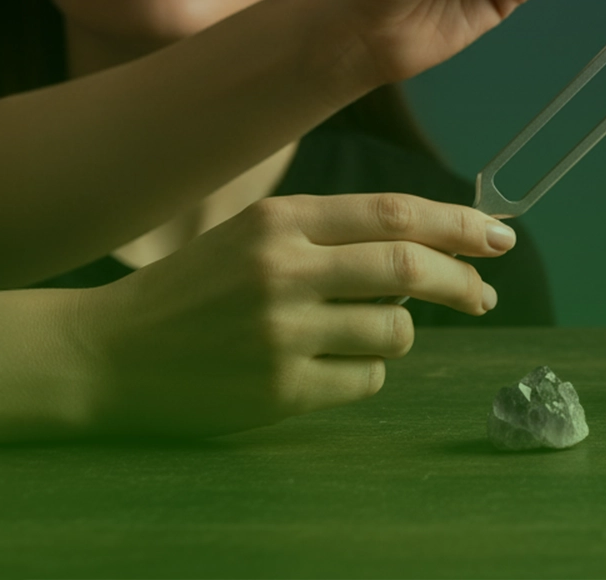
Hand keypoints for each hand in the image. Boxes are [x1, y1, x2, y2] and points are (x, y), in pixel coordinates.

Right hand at [70, 193, 517, 435]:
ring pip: (393, 333)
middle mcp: (283, 270)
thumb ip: (331, 235)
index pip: (394, 213)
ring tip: (354, 334)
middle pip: (408, 270)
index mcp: (280, 220)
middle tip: (483, 295)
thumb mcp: (253, 237)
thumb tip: (429, 247)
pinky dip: (364, 374)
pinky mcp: (278, 392)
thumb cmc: (192, 289)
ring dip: (396, 334)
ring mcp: (281, 334)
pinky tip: (323, 368)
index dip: (457, 224)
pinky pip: (364, 381)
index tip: (498, 236)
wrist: (107, 354)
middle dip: (460, 282)